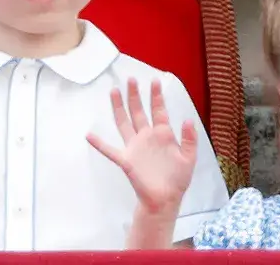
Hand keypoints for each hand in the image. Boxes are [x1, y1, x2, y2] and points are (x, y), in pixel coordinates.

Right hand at [87, 78, 196, 215]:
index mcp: (162, 134)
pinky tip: (89, 135)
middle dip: (135, 95)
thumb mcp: (189, 158)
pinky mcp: (126, 160)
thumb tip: (187, 119)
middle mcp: (147, 136)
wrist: (165, 200)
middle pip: (138, 111)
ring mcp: (135, 147)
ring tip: (113, 91)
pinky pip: (110, 150)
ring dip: (119, 108)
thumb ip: (190, 138)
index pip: (158, 110)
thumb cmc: (178, 179)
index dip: (156, 96)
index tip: (155, 80)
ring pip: (124, 123)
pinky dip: (99, 144)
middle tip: (131, 79)